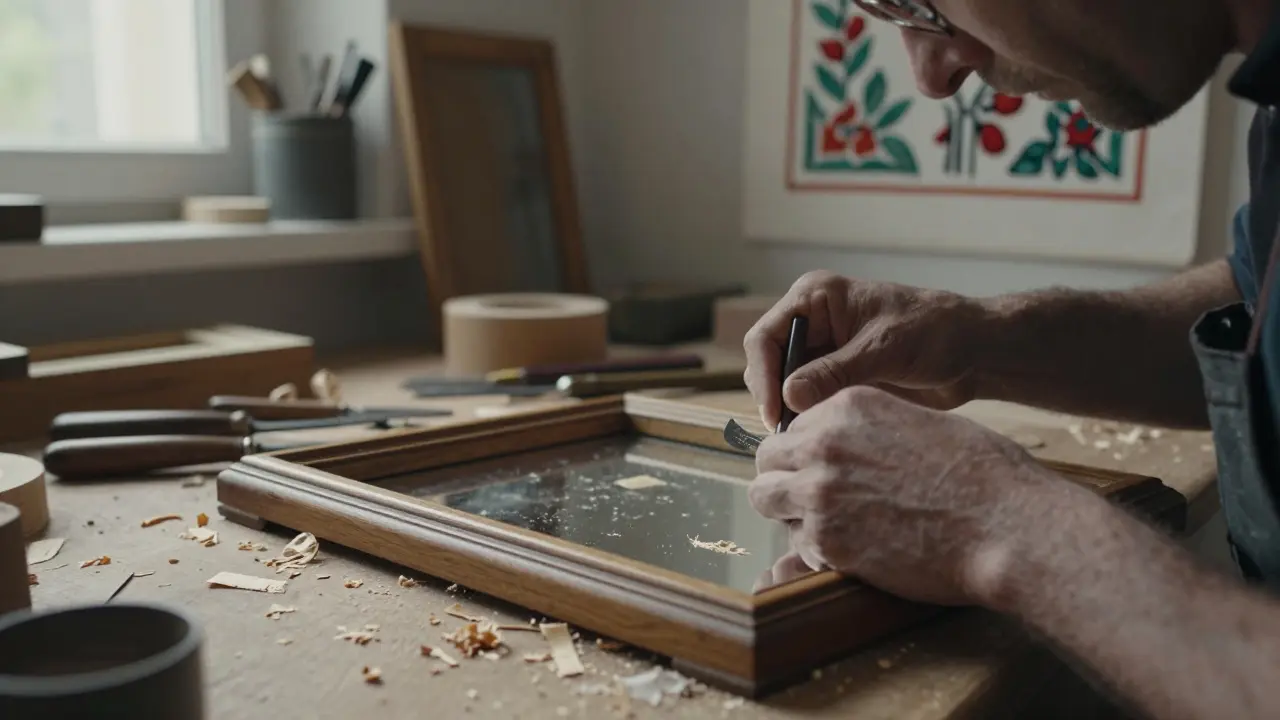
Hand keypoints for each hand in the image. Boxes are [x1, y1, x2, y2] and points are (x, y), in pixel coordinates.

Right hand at [743, 271, 989, 430]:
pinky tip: (821, 436)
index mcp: (815, 298)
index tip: (776, 414)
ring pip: (784, 387)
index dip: (763, 377)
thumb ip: (834, 372)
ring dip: (791, 412)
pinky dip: (809, 418)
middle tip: (792, 435)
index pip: (765, 337)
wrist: (973, 352)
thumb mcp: (883, 349)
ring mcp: (822, 351)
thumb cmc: (935, 332)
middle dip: (775, 398)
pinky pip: (807, 400)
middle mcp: (811, 322)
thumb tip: (788, 397)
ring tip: (808, 438)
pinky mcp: (835, 377)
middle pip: (768, 364)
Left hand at [747, 385, 1061, 606]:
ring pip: (765, 497)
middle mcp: (823, 442)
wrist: (1005, 523)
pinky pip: (795, 541)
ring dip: (788, 511)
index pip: (793, 425)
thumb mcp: (920, 423)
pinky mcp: (826, 539)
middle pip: (769, 458)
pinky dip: (814, 549)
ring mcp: (819, 491)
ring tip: (824, 524)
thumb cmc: (983, 474)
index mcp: (848, 405)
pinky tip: (851, 550)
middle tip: (813, 498)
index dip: (804, 450)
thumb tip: (855, 446)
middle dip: (786, 477)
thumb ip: (872, 429)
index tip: (820, 468)